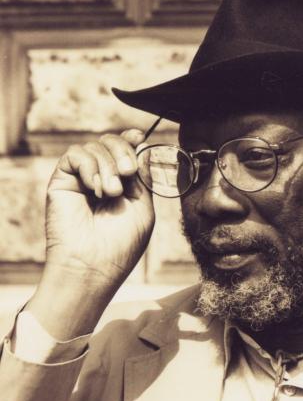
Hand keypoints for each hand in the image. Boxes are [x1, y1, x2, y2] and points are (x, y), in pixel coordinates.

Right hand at [27, 129, 155, 337]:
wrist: (93, 264)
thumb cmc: (121, 243)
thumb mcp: (142, 207)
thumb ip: (142, 177)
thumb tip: (142, 147)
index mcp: (123, 184)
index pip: (126, 151)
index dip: (131, 139)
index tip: (139, 136)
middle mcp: (101, 178)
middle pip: (111, 142)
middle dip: (123, 151)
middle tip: (127, 173)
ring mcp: (81, 179)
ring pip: (95, 147)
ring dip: (108, 166)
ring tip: (111, 193)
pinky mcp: (62, 181)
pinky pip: (75, 155)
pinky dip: (90, 166)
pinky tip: (95, 189)